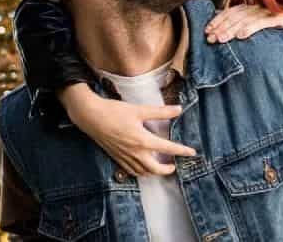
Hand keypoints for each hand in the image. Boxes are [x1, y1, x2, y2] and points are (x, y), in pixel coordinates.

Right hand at [59, 84, 196, 175]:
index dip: (181, 151)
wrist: (90, 117)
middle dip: (166, 169)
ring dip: (154, 172)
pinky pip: (131, 170)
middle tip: (174, 166)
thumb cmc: (115, 111)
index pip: (167, 148)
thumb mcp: (140, 109)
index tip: (192, 153)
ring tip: (161, 167)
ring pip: (142, 172)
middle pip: (154, 168)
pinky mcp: (116, 157)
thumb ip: (161, 112)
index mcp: (142, 140)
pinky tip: (143, 167)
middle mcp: (134, 152)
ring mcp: (124, 157)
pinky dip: (140, 172)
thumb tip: (179, 109)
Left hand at [205, 4, 282, 45]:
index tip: (207, 30)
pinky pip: (264, 22)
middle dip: (222, 26)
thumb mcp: (259, 34)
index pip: (232, 11)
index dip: (219, 19)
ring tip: (222, 38)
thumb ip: (245, 31)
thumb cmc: (280, 37)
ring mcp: (271, 12)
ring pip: (248, 18)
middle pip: (237, 15)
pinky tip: (242, 36)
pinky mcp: (281, 19)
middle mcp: (261, 8)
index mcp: (254, 9)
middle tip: (210, 38)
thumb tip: (223, 37)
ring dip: (233, 28)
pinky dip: (252, 28)